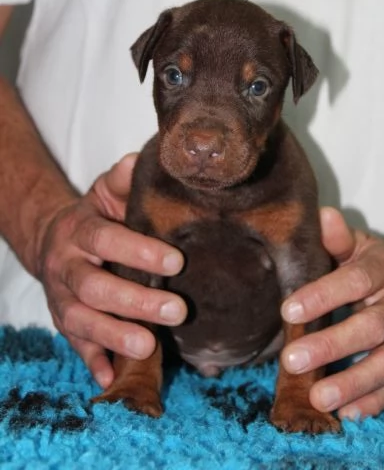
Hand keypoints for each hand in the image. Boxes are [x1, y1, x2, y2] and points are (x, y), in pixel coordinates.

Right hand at [37, 153, 186, 388]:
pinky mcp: (63, 322)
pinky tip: (113, 378)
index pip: (106, 240)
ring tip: (148, 347)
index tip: (177, 261)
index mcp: (80, 231)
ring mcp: (62, 298)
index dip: (138, 251)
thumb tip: (140, 160)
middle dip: (135, 301)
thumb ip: (122, 180)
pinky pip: (74, 345)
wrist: (50, 240)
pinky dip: (92, 363)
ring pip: (81, 320)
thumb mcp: (103, 193)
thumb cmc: (91, 218)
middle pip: (95, 287)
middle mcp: (66, 266)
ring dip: (113, 335)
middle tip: (177, 310)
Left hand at [281, 207, 383, 419]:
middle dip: (332, 345)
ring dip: (355, 382)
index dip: (323, 296)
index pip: (354, 281)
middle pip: (371, 326)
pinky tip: (348, 413)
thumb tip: (321, 216)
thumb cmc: (373, 268)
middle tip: (291, 359)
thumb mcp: (359, 249)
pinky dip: (375, 401)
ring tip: (318, 397)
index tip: (288, 310)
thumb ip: (338, 241)